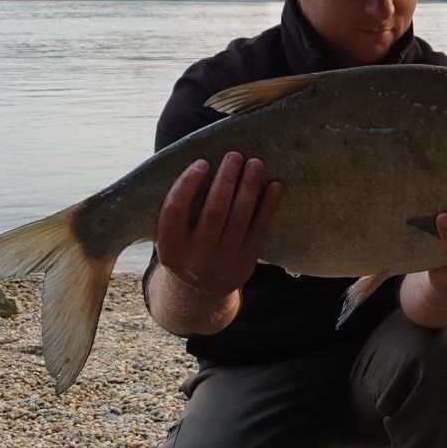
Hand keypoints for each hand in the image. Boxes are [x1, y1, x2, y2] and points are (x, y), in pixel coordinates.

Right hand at [154, 152, 283, 299]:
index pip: (175, 211)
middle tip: (235, 156)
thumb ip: (178, 211)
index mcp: (171, 249)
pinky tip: (275, 186)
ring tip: (255, 164)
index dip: (188, 184)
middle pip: (214, 212)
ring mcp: (223, 263)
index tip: (202, 163)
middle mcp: (196, 259)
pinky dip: (269, 206)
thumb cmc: (185, 249)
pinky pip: (259, 229)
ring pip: (239, 219)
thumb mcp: (171, 237)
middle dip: (226, 180)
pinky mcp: (246, 263)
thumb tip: (199, 165)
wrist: (201, 291)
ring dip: (249, 188)